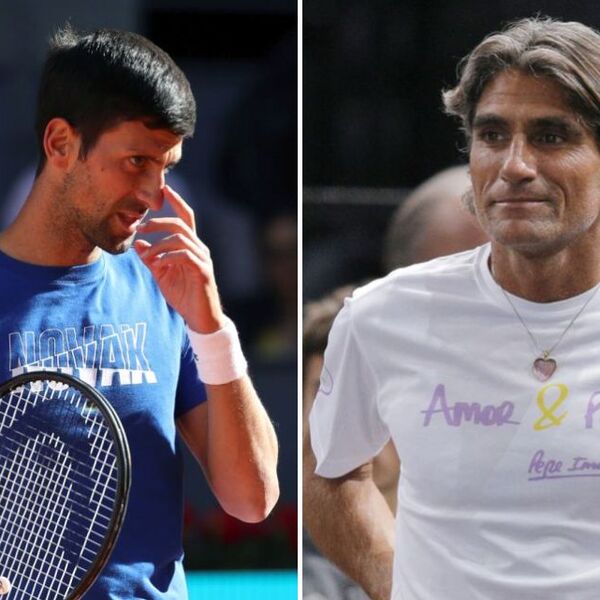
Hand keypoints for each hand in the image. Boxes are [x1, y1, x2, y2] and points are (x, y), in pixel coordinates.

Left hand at [133, 185, 225, 333]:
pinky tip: (157, 265)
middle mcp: (200, 249)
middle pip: (181, 224)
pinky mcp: (202, 272)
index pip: (186, 218)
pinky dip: (168, 257)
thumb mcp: (162, 275)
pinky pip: (185, 256)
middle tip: (139, 229)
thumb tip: (137, 244)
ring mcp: (203, 260)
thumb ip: (152, 259)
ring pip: (181, 239)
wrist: (200, 318)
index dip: (177, 202)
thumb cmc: (183, 296)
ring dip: (159, 244)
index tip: (165, 188)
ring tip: (147, 256)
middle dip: (158, 222)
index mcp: (191, 246)